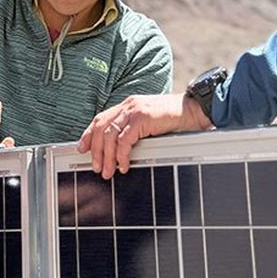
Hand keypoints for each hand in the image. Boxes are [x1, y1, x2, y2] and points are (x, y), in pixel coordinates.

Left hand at [78, 93, 211, 178]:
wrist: (194, 110)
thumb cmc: (175, 119)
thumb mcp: (149, 123)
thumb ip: (134, 130)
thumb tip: (120, 150)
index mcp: (128, 106)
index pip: (101, 119)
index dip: (89, 134)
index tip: (82, 149)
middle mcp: (128, 105)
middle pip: (102, 128)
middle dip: (96, 150)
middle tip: (97, 167)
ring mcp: (135, 110)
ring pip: (110, 134)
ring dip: (106, 156)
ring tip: (107, 171)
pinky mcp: (143, 118)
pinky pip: (125, 139)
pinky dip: (121, 154)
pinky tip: (123, 165)